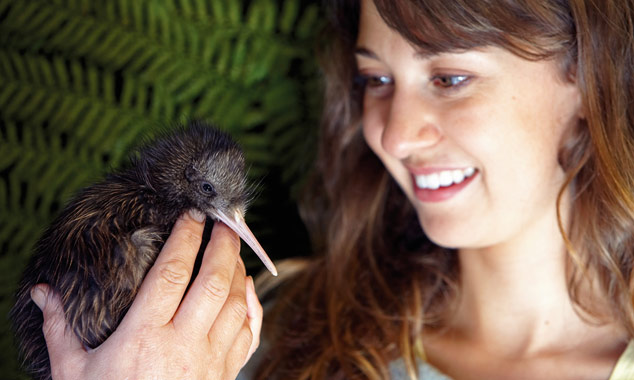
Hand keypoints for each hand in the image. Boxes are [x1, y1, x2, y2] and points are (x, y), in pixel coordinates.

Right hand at [30, 211, 262, 379]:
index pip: (170, 274)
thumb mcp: (74, 373)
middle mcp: (183, 345)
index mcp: (144, 337)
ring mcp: (210, 361)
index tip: (191, 215)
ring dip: (238, 271)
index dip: (184, 238)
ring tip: (232, 250)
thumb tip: (43, 292)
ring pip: (235, 303)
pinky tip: (247, 289)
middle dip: (222, 246)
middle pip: (212, 282)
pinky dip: (252, 306)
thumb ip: (60, 329)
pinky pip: (249, 333)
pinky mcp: (226, 374)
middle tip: (225, 221)